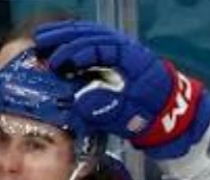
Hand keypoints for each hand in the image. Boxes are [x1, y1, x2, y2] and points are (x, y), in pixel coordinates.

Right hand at [32, 20, 209, 157]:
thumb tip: (78, 101)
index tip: (58, 63)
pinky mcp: (114, 57)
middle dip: (66, 36)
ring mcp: (121, 50)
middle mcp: (127, 49)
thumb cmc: (150, 116)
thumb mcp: (129, 116)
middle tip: (40, 41)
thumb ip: (106, 108)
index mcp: (134, 60)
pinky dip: (73, 40)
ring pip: (92, 34)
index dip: (79, 53)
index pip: (103, 47)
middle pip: (94, 34)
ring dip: (65, 34)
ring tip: (41, 36)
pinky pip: (92, 42)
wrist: (169, 115)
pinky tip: (56, 42)